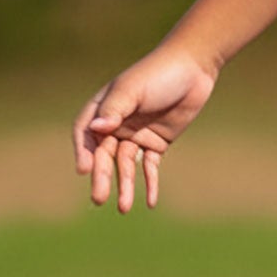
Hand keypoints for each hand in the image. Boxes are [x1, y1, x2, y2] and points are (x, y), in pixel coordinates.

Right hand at [71, 44, 218, 212]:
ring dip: (125, 185)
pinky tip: (150, 201)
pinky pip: (150, 166)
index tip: (84, 169)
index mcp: (103, 108)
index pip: (85, 134)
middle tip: (99, 198)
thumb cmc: (158, 74)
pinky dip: (149, 183)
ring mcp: (136, 134)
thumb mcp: (134, 89)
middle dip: (102, 176)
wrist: (194, 69)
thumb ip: (115, 109)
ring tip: (124, 208)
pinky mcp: (157, 142)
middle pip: (105, 154)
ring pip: (126, 165)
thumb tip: (96, 129)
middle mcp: (116, 124)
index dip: (83, 151)